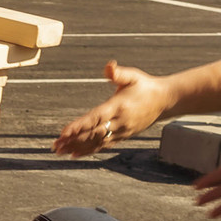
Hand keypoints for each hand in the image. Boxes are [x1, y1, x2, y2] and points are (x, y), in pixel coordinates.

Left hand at [54, 62, 173, 156]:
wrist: (164, 101)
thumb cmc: (145, 86)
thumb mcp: (133, 76)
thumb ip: (118, 73)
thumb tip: (109, 66)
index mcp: (118, 107)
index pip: (95, 118)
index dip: (79, 126)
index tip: (64, 132)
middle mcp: (119, 122)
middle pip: (92, 134)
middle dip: (72, 140)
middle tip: (55, 146)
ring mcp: (120, 131)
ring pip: (96, 142)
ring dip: (76, 147)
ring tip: (59, 152)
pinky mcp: (122, 136)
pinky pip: (103, 146)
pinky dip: (88, 150)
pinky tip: (74, 155)